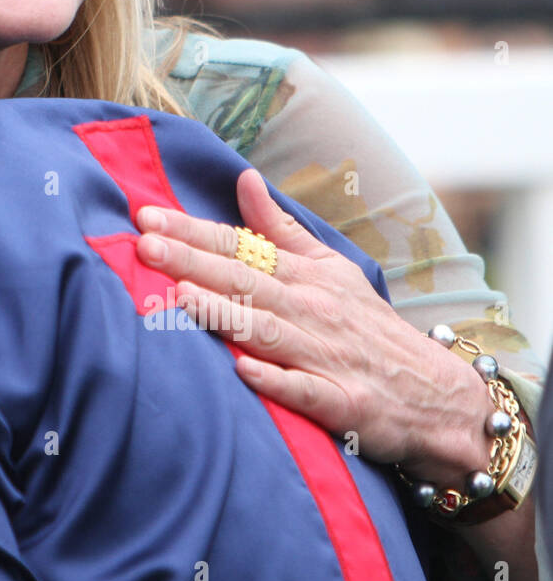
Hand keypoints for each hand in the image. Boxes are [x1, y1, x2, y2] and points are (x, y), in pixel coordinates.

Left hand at [134, 168, 493, 485]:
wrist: (436, 396)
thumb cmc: (366, 326)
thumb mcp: (330, 267)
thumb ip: (279, 229)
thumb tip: (244, 178)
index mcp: (305, 276)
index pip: (238, 247)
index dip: (191, 231)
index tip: (145, 216)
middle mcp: (311, 309)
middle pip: (243, 281)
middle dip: (191, 261)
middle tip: (143, 244)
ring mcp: (325, 356)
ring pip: (265, 330)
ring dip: (223, 313)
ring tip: (179, 294)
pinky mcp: (341, 402)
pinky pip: (303, 390)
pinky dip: (275, 380)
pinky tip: (242, 370)